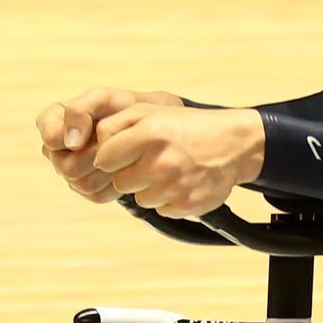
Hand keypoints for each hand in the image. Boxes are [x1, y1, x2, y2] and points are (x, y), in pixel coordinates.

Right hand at [34, 87, 180, 200]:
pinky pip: (95, 195)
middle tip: (116, 141)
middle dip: (97, 154)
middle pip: (67, 167)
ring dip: (108, 168)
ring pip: (82, 184)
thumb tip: (70, 142)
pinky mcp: (87, 190)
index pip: (51, 138)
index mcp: (52, 122)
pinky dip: (114, 182)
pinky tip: (122, 167)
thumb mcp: (104, 98)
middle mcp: (55, 150)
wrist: (148, 130)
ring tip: (121, 152)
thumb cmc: (122, 109)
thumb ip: (81, 109)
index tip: (97, 124)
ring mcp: (69, 172)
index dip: (75, 134)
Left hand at [91, 104, 265, 219]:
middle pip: (120, 182)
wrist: (233, 144)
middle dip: (130, 173)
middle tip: (151, 160)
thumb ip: (115, 126)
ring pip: (140, 198)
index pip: (104, 159)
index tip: (125, 152)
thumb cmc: (184, 127)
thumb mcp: (151, 113)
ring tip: (170, 170)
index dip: (112, 157)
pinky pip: (161, 209)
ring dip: (149, 187)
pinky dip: (168, 199)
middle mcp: (161, 161)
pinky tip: (182, 182)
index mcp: (149, 134)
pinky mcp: (187, 205)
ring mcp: (175, 186)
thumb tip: (89, 153)